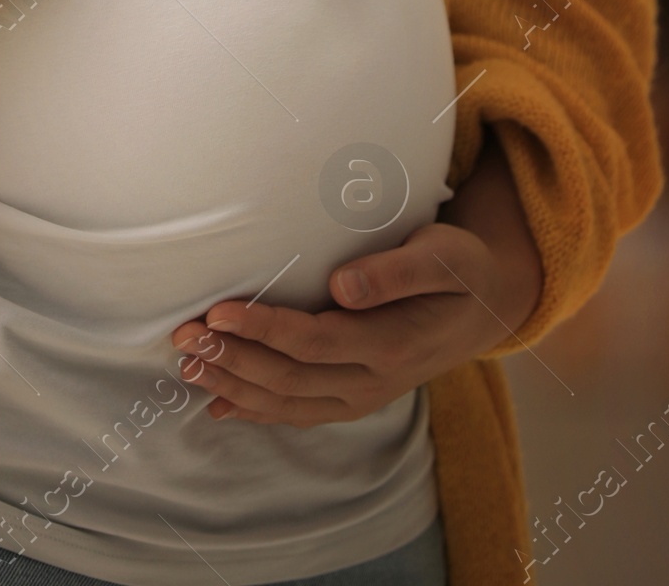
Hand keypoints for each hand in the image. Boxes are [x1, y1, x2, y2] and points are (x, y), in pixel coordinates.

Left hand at [171, 131, 542, 424]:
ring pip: (288, 403)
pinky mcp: (352, 398)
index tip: (219, 309)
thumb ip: (395, 271)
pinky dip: (257, 410)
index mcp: (392, 344)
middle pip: (290, 378)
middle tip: (183, 336)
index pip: (313, 342)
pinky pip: (299, 412)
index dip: (264, 328)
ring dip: (234, 385)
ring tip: (187, 364)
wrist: (485, 308)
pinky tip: (219, 404)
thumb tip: (342, 285)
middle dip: (232, 359)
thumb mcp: (442, 256)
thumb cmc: (458, 270)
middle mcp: (373, 381)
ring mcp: (362, 396)